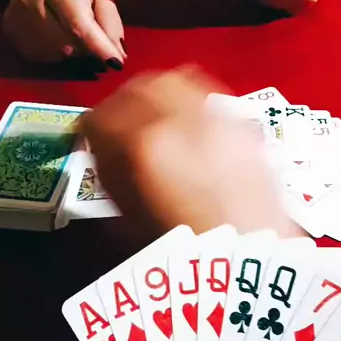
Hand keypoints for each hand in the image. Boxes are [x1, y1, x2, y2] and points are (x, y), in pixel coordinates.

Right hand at [2, 0, 125, 65]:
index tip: (117, 63)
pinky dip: (56, 53)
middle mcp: (32, 1)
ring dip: (72, 51)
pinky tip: (57, 35)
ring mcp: (17, 17)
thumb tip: (119, 55)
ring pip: (56, 54)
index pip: (80, 24)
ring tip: (71, 31)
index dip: (99, 46)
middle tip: (91, 34)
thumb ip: (109, 20)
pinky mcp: (10, 30)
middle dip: (87, 48)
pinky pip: (41, 56)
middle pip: (68, 44)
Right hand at [81, 67, 301, 237]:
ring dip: (156, 93)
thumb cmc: (188, 252)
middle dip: (121, 102)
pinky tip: (188, 124)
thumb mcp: (132, 220)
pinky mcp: (244, 126)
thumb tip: (101, 149)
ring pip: (176, 81)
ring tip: (152, 115)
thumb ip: (112, 176)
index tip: (88, 137)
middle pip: (140, 88)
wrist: (252, 259)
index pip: (102, 117)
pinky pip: (210, 98)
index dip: (89, 128)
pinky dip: (190, 102)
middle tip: (117, 122)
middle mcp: (183, 123)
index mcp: (147, 149)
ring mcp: (219, 120)